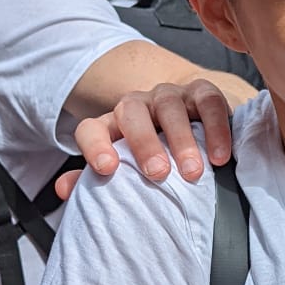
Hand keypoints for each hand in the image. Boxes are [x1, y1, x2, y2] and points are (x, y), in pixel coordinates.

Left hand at [64, 75, 235, 193]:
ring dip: (180, 139)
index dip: (95, 146)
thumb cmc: (154, 154)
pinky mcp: (203, 93)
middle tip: (157, 173)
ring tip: (191, 172)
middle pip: (131, 111)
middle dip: (143, 142)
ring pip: (169, 106)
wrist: (191, 122)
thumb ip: (93, 180)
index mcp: (113, 125)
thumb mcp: (126, 167)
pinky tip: (220, 157)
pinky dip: (215, 129)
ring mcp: (171, 96)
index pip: (91, 128)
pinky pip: (208, 103)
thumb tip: (64, 191)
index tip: (106, 169)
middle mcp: (139, 105)